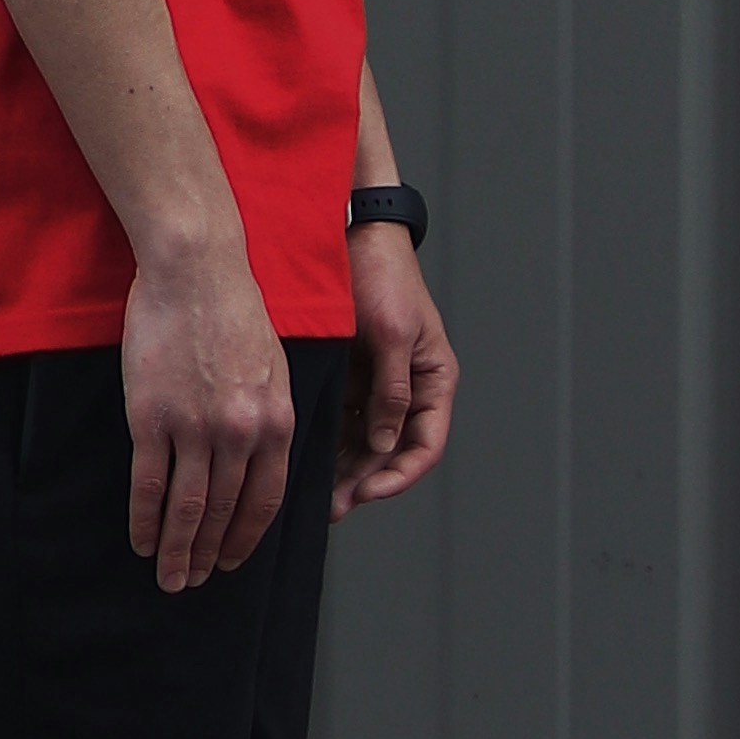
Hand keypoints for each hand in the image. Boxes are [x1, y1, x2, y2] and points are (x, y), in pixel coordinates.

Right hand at [120, 238, 295, 591]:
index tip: (233, 561)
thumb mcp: (273, 366)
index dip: (246, 537)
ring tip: (169, 577)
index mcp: (275, 421)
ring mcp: (195, 427)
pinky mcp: (152, 417)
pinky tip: (142, 540)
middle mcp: (240, 432)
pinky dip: (145, 519)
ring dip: (177, 550)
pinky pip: (150, 484)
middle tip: (195, 582)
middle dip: (209, 555)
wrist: (195, 269)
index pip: (265, 500)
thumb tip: (260, 463)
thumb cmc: (234, 310)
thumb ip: (269, 417)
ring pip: (188, 508)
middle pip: (225, 512)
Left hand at [333, 228, 455, 511]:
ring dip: (345, 469)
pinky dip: (329, 442)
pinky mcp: (349, 376)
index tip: (368, 493)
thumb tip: (386, 444)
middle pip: (393, 452)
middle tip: (333, 507)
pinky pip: (342, 420)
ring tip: (316, 495)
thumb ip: (392, 390)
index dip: (400, 476)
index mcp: (434, 379)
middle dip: (366, 482)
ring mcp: (378, 384)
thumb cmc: (382, 273)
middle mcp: (409, 389)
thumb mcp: (391, 332)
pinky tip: (305, 459)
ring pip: (366, 443)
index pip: (426, 445)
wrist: (351, 232)